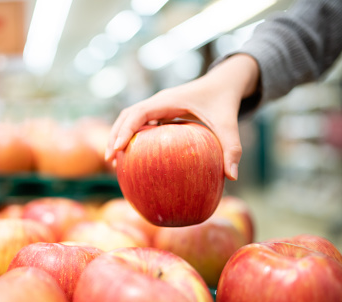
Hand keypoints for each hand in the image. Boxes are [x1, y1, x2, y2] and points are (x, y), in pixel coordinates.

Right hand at [105, 54, 259, 180]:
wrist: (225, 82)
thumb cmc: (225, 102)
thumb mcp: (229, 125)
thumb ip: (232, 148)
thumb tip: (232, 177)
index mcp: (168, 100)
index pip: (138, 113)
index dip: (124, 130)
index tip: (117, 149)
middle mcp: (158, 102)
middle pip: (126, 116)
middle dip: (115, 135)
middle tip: (110, 160)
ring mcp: (158, 106)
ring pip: (130, 118)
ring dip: (119, 135)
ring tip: (115, 160)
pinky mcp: (160, 112)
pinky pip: (141, 124)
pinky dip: (132, 137)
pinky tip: (133, 156)